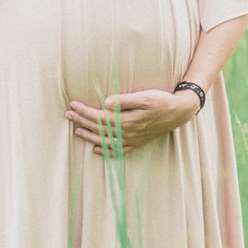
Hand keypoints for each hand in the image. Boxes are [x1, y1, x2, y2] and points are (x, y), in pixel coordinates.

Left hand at [66, 87, 199, 153]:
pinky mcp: (137, 143)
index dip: (84, 111)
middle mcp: (126, 133)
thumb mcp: (145, 97)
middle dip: (81, 121)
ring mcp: (131, 140)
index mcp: (126, 120)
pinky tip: (96, 149)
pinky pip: (118, 150)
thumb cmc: (162, 101)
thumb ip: (124, 100)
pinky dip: (105, 151)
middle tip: (67, 114)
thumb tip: (106, 102)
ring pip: (104, 141)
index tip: (72, 104)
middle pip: (98, 128)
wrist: (179, 113)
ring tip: (76, 130)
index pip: (99, 116)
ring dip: (89, 136)